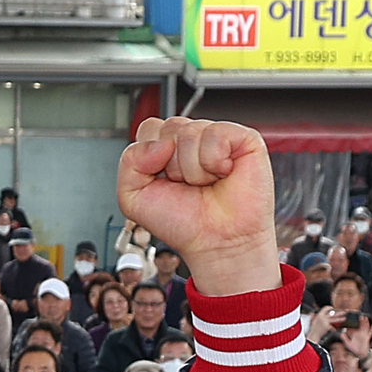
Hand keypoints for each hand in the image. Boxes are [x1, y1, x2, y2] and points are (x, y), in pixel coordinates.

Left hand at [116, 116, 278, 299]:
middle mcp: (191, 139)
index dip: (150, 158)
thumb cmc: (183, 222)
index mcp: (166, 147)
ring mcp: (217, 136)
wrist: (216, 243)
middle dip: (171, 166)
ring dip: (193, 169)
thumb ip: (129, 161)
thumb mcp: (132, 197)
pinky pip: (216, 134)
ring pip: (189, 132)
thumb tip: (160, 143)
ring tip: (206, 183)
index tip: (164, 181)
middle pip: (168, 128)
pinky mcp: (243, 138)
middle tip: (187, 186)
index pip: (148, 128)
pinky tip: (223, 174)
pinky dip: (214, 161)